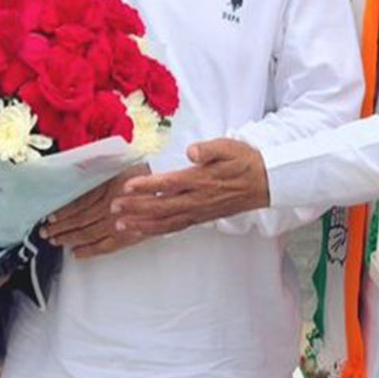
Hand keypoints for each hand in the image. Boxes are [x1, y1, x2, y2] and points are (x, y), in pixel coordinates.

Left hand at [42, 166, 148, 258]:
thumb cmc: (145, 173)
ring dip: (70, 238)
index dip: (62, 212)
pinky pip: (106, 247)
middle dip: (61, 228)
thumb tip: (75, 170)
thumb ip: (97, 167)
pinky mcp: (129, 236)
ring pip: (89, 234)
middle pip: (80, 221)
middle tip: (46, 233)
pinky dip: (90, 251)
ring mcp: (120, 224)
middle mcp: (111, 207)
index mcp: (108, 189)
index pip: (78, 204)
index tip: (50, 216)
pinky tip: (77, 254)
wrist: (172, 189)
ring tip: (56, 241)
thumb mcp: (118, 163)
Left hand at [110, 139, 269, 237]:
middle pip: (161, 207)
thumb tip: (191, 151)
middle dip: (136, 208)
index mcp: (201, 180)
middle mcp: (197, 199)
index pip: (168, 184)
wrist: (264, 183)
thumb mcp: (229, 147)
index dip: (146, 186)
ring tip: (120, 225)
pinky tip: (142, 231)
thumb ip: (209, 149)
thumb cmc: (244, 161)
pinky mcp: (200, 218)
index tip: (126, 186)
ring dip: (142, 224)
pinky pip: (174, 227)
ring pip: (166, 222)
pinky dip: (156, 231)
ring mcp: (198, 212)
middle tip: (114, 209)